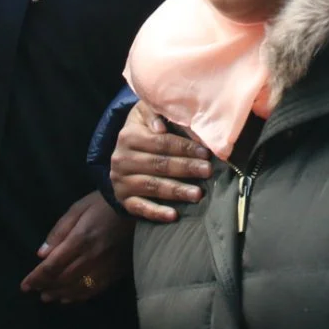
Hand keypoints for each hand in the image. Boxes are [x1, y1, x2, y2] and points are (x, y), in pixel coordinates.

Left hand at [21, 192, 133, 304]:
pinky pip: (94, 289)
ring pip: (78, 287)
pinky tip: (69, 297)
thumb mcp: (77, 209)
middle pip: (63, 279)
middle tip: (34, 291)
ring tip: (48, 297)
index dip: (36, 278)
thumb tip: (41, 255)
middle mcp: (91, 257)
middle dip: (46, 287)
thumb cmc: (103, 204)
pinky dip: (78, 296)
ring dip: (60, 294)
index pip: (52, 266)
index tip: (25, 285)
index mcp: (80, 239)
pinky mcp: (115, 272)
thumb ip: (59, 232)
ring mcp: (105, 267)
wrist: (138, 208)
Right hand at [112, 102, 212, 223]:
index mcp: (128, 136)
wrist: (124, 152)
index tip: (206, 152)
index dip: (184, 147)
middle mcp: (121, 159)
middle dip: (186, 168)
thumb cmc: (144, 129)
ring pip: (152, 186)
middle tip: (208, 171)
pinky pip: (140, 208)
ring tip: (198, 194)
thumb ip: (155, 112)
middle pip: (159, 164)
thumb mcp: (145, 113)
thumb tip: (161, 127)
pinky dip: (157, 212)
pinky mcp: (123, 199)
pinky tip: (174, 215)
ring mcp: (120, 181)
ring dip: (177, 191)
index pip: (161, 143)